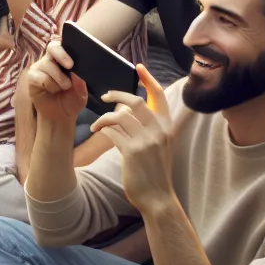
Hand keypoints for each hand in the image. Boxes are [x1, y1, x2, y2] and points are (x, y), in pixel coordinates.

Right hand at [25, 43, 89, 128]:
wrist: (59, 116)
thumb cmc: (71, 101)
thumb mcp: (81, 95)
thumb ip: (81, 85)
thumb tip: (77, 75)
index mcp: (65, 59)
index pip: (64, 45)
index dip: (67, 47)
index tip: (73, 60)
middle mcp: (52, 59)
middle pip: (53, 47)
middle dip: (61, 55)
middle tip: (70, 66)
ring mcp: (40, 67)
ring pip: (48, 65)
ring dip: (59, 80)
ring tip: (63, 88)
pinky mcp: (32, 76)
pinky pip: (41, 77)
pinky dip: (49, 85)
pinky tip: (51, 91)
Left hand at [92, 64, 178, 216]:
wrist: (157, 196)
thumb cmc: (154, 170)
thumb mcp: (159, 145)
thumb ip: (149, 126)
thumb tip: (129, 108)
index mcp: (167, 127)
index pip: (160, 96)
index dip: (149, 79)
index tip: (139, 67)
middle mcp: (159, 131)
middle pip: (136, 101)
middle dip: (117, 94)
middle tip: (104, 96)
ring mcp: (147, 141)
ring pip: (120, 116)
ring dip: (104, 117)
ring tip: (96, 124)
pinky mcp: (133, 152)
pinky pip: (113, 133)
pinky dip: (103, 130)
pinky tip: (98, 132)